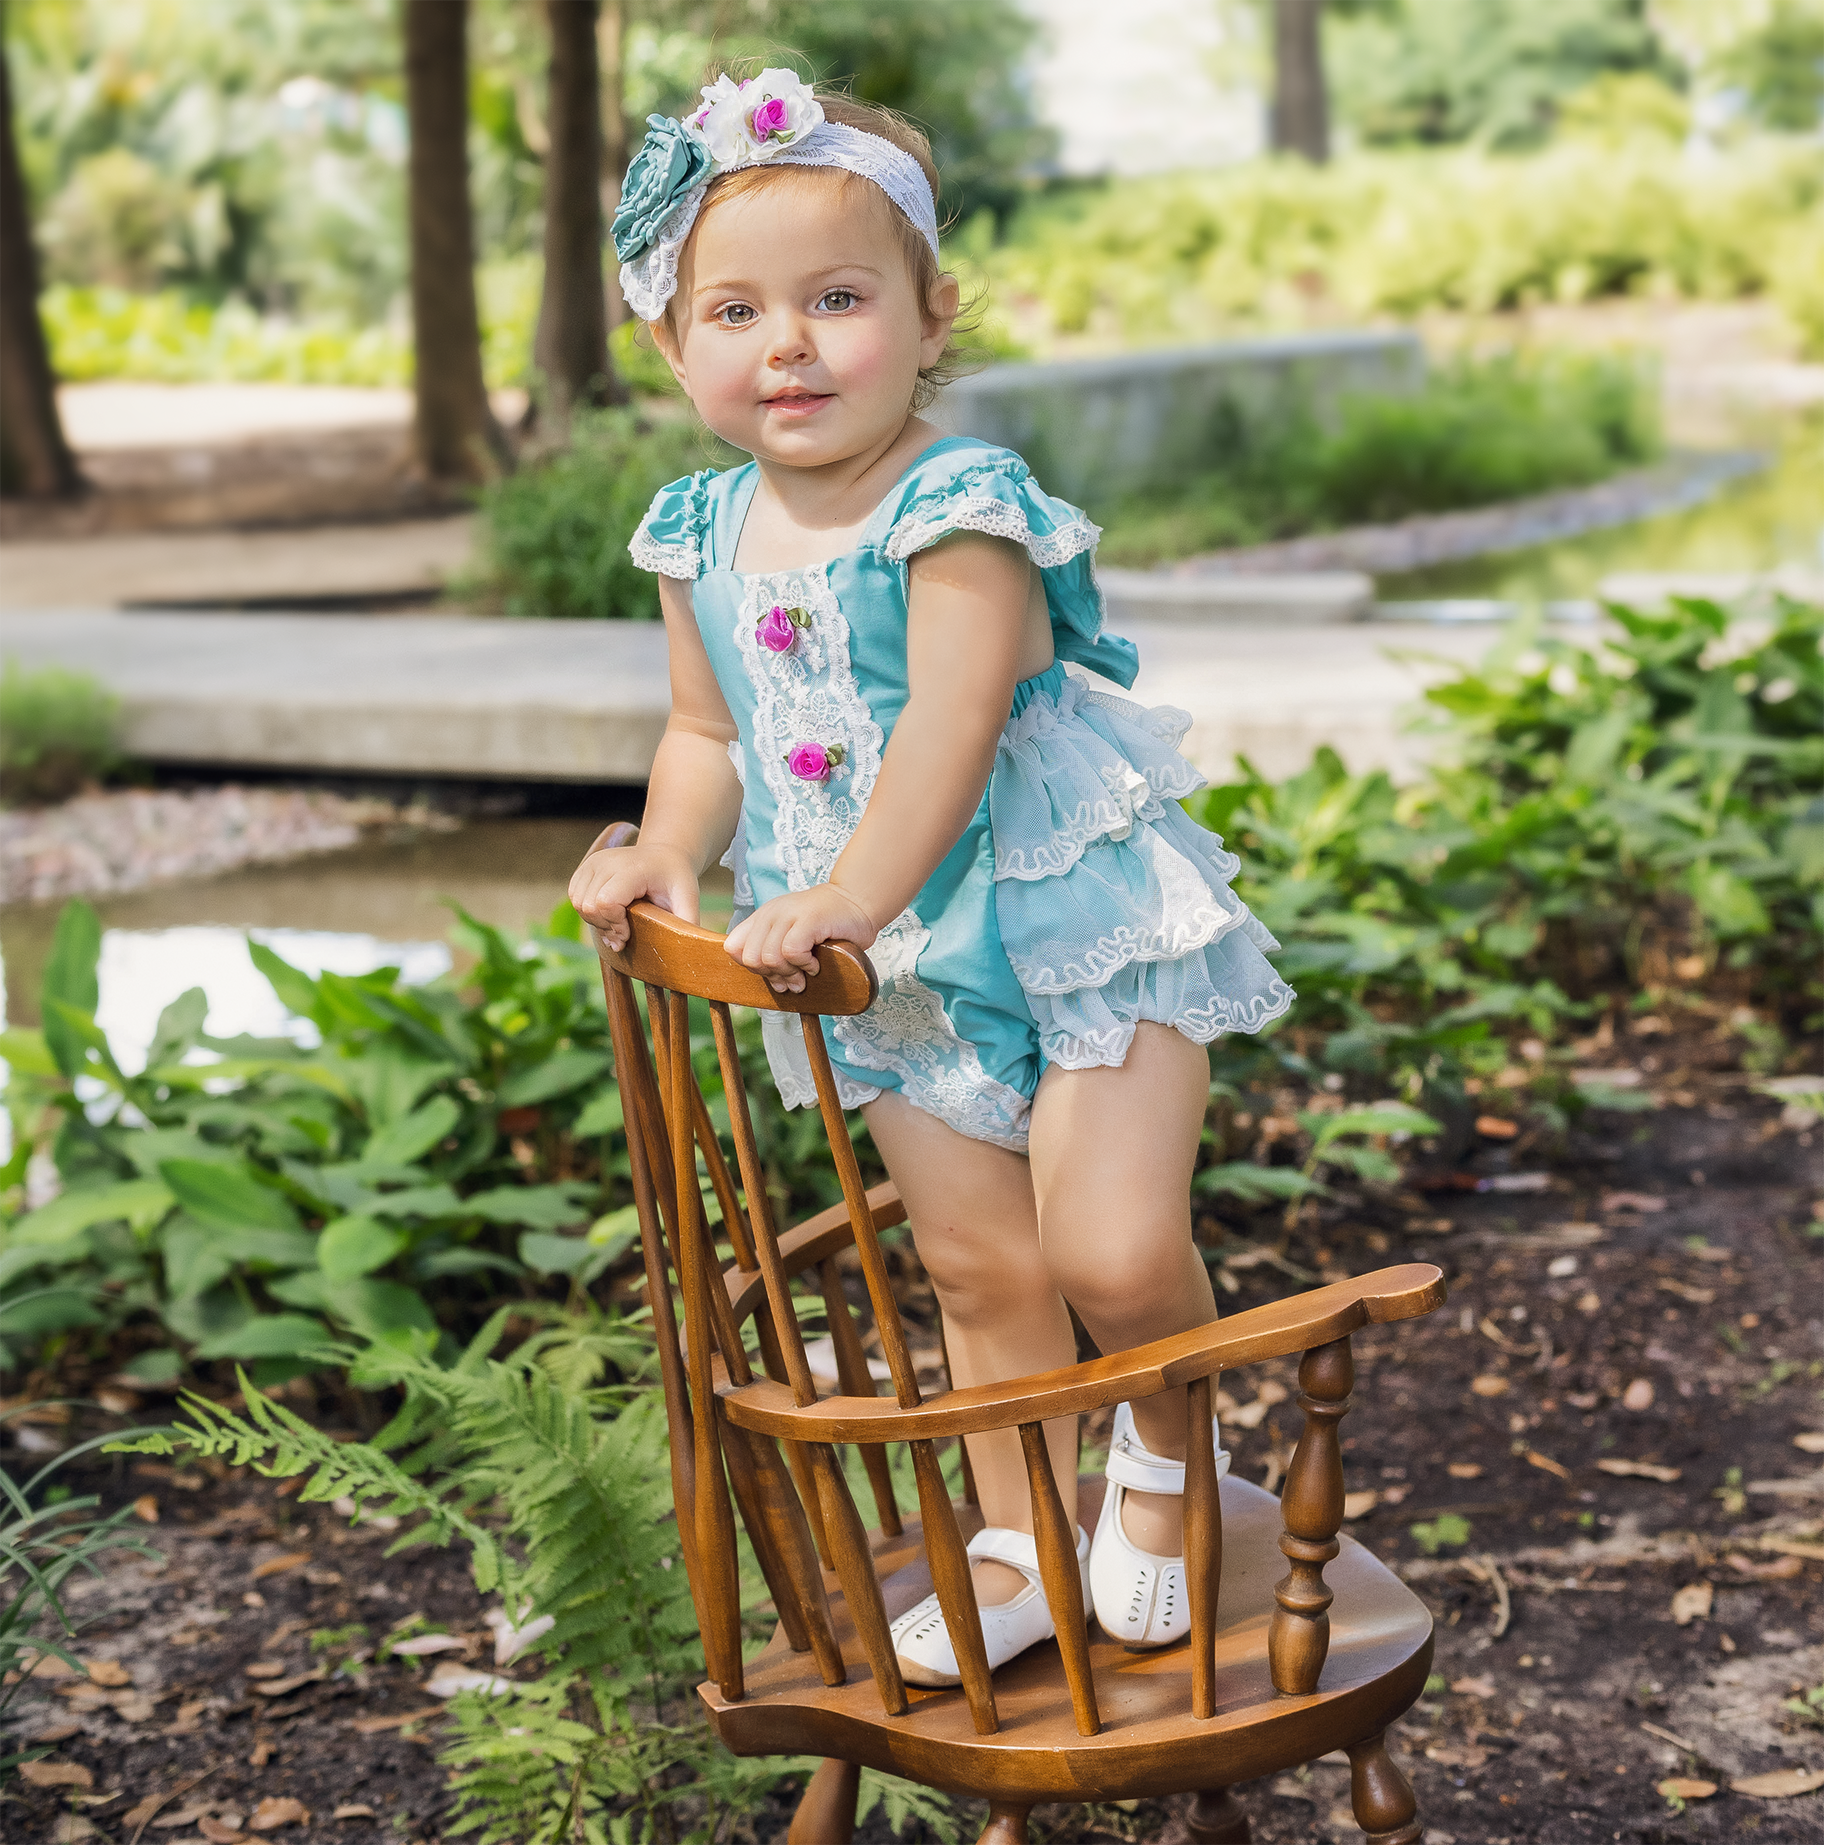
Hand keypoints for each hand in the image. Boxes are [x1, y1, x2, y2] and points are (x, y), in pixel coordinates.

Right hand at [569, 841, 698, 950]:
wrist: (665, 855)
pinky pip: (574, 896)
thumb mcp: (688, 899)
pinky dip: (588, 911)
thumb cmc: (676, 879)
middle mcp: (608, 861)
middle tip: (624, 934)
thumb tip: (691, 951)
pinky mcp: (585, 866)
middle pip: (589, 906)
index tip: (629, 933)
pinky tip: (608, 914)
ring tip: (617, 924)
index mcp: (632, 868)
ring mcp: (594, 862)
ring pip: (578, 902)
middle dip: (606, 927)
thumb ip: (687, 922)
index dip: (615, 925)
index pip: (606, 902)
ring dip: (596, 921)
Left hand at [723, 884, 877, 993]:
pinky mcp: (807, 919)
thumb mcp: (794, 937)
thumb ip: (777, 954)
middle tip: (794, 979)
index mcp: (762, 917)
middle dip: (773, 976)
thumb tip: (775, 985)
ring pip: (770, 958)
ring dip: (791, 973)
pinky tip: (816, 964)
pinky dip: (804, 965)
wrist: (858, 901)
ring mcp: (788, 914)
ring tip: (807, 972)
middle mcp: (771, 913)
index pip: (733, 948)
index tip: (776, 973)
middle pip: (751, 958)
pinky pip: (792, 952)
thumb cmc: (828, 925)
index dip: (752, 968)